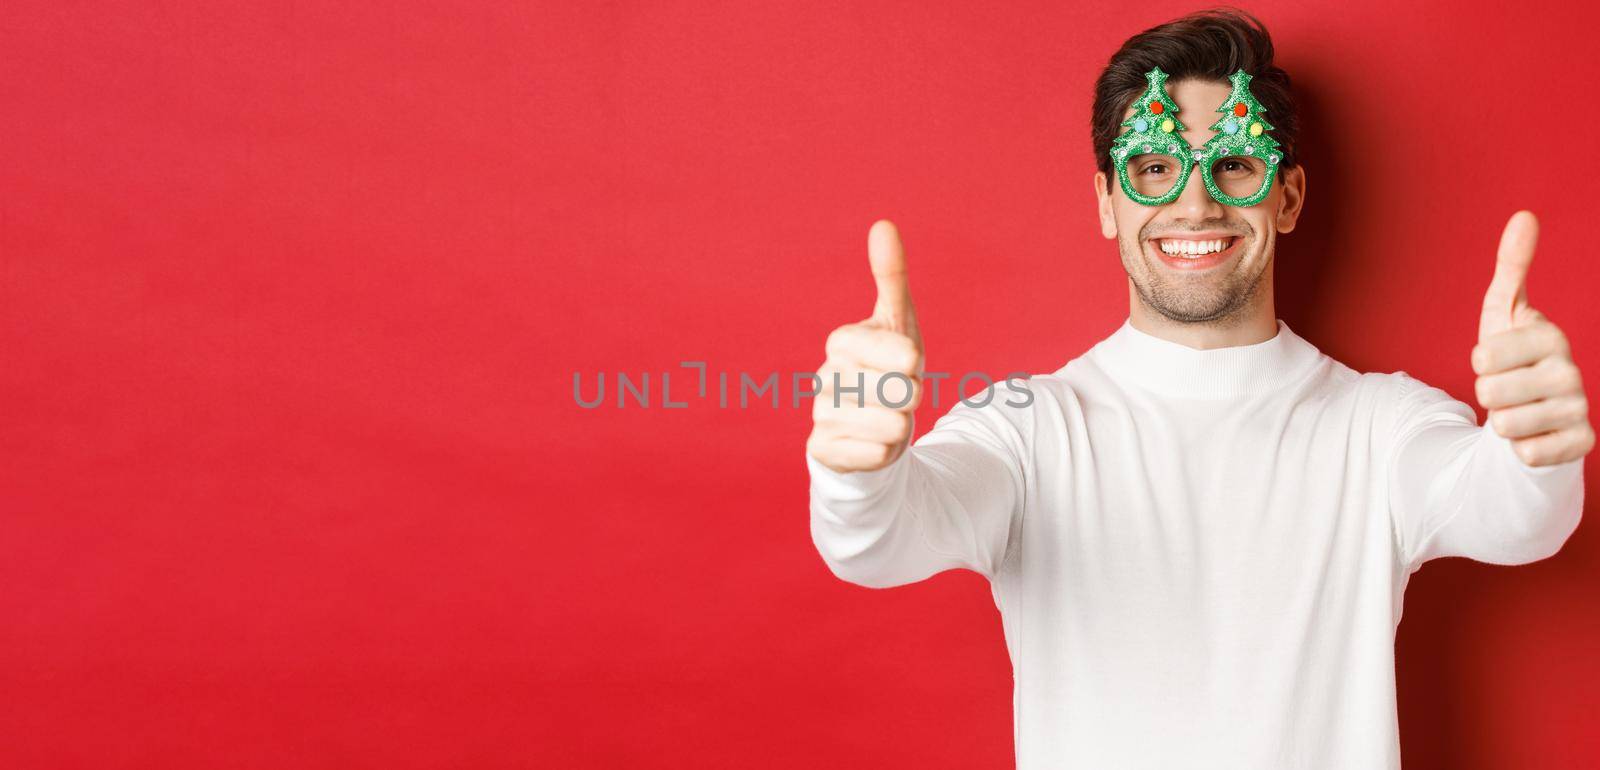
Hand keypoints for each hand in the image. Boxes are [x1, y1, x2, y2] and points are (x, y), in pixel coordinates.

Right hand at [806, 220, 923, 472]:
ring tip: (891, 417)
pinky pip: (872, 454)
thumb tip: (883, 224)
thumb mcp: (898, 322)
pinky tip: (877, 442)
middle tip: (902, 392)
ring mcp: (820, 414)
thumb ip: (891, 276)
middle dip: (911, 395)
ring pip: (888, 425)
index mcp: (841, 341)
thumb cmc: (890, 367)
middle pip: (895, 390)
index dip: (907, 360)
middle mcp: (824, 376)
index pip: (889, 351)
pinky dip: (885, 451)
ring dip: (902, 424)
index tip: (910, 362)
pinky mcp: (823, 450)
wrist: (874, 426)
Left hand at [1471, 211, 1594, 465]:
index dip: (1478, 363)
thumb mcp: (1503, 313)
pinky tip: (1532, 435)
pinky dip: (1520, 449)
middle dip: (1487, 395)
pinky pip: (1528, 454)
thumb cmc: (1513, 357)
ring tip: (1517, 411)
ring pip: (1505, 425)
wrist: (1535, 411)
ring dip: (1501, 423)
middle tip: (1504, 390)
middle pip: (1490, 392)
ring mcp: (1579, 408)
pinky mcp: (1580, 443)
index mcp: (1550, 336)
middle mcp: (1572, 370)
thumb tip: (1524, 215)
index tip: (1494, 360)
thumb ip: (1511, 267)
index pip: (1484, 355)